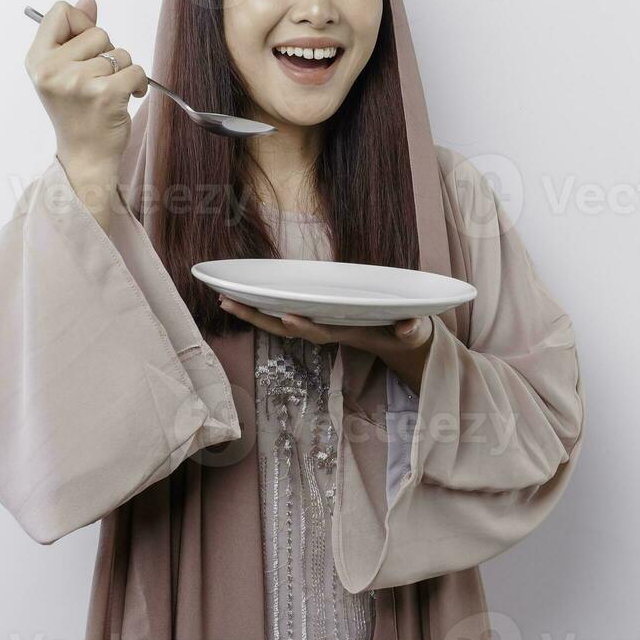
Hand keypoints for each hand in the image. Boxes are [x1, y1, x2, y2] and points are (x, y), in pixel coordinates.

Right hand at [24, 0, 147, 180]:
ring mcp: (78, 82)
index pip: (61, 11)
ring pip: (120, 53)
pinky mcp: (106, 95)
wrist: (85, 156)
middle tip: (95, 81)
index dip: (80, 25)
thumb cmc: (76, 112)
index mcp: (37, 59)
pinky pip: (136, 70)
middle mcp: (52, 69)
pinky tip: (127, 98)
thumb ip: (75, 32)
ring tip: (108, 92)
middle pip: (97, 32)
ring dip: (122, 71)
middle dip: (105, 53)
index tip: (84, 49)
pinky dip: (139, 83)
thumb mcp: (64, 70)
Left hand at [217, 296, 434, 391]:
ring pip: (280, 322)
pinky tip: (243, 296)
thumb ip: (412, 330)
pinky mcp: (316, 318)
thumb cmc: (408, 334)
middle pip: (288, 328)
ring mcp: (320, 325)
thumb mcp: (415, 332)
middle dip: (258, 318)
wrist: (401, 343)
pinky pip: (284, 313)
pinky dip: (263, 307)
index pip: (322, 332)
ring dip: (252, 313)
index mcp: (349, 333)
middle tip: (227, 303)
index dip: (304, 326)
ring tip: (223, 298)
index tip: (286, 316)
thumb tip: (409, 327)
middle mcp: (328, 331)